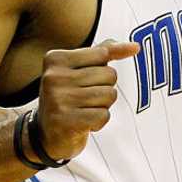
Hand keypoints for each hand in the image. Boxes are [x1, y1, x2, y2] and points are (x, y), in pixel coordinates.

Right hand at [35, 40, 139, 159]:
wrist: (46, 135)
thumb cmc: (68, 97)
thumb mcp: (79, 70)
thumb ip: (103, 53)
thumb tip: (135, 46)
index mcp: (56, 59)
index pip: (102, 54)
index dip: (102, 70)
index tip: (84, 81)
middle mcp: (54, 77)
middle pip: (109, 75)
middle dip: (105, 89)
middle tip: (84, 99)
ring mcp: (58, 99)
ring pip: (109, 95)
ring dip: (103, 106)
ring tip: (84, 110)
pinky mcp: (66, 121)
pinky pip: (103, 115)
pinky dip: (99, 121)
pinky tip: (83, 123)